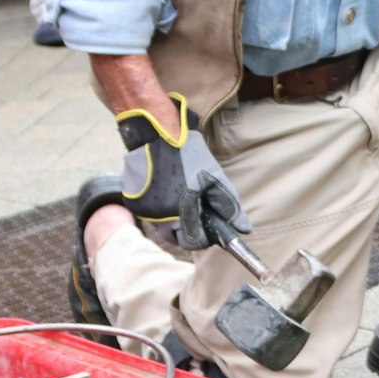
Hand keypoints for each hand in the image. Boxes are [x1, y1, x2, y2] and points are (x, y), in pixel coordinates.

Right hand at [114, 93, 251, 250]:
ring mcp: (143, 211)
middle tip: (198, 213)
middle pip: (177, 238)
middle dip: (190, 231)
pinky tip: (169, 193)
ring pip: (163, 228)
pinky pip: (151, 216)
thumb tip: (244, 229)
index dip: (205, 237)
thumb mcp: (215, 178)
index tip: (211, 228)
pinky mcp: (134, 202)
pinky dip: (162, 211)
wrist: (158, 134)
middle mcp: (157, 217)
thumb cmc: (188, 155)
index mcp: (179, 212)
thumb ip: (229, 207)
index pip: (194, 243)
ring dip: (175, 221)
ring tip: (184, 200)